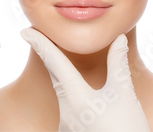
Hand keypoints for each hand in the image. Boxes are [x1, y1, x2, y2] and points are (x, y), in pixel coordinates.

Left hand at [20, 27, 149, 131]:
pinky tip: (89, 101)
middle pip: (56, 77)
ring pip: (64, 95)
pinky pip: (70, 111)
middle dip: (49, 57)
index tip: (25, 30)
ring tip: (71, 69)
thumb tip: (118, 39)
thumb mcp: (124, 94)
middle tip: (41, 39)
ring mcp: (66, 126)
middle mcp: (65, 112)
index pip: (54, 62)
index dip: (40, 44)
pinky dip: (75, 98)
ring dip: (66, 80)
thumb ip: (118, 64)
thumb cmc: (127, 130)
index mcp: (76, 98)